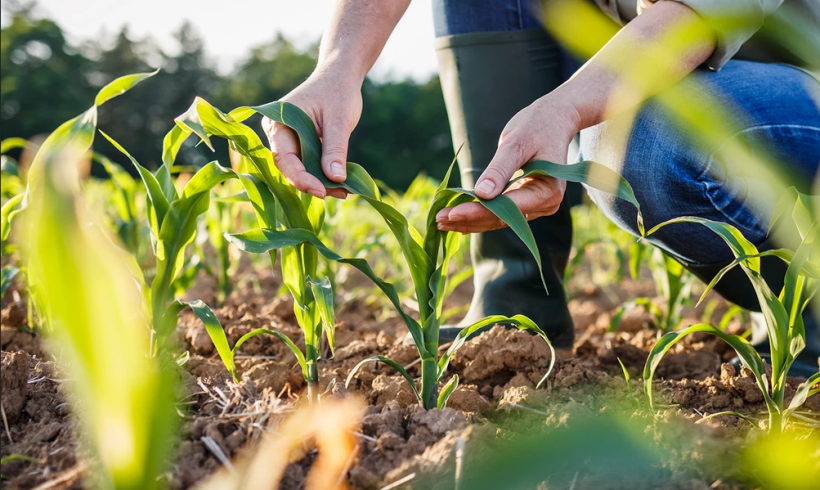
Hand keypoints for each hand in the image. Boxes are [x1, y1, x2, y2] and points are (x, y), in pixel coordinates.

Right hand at [261, 68, 362, 198]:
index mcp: (278, 122)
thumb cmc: (338, 91)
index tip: (322, 191)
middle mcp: (278, 134)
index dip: (301, 178)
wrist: (340, 76)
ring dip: (321, 182)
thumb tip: (336, 179)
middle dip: (314, 183)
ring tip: (345, 191)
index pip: (284, 158)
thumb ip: (335, 149)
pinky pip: (310, 165)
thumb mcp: (339, 120)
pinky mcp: (302, 146)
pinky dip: (324, 175)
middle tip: (340, 193)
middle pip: (291, 168)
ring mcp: (289, 141)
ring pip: (301, 170)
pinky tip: (342, 183)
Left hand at [436, 96, 580, 232]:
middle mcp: (545, 204)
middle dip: (469, 219)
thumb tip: (482, 194)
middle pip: (501, 219)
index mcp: (548, 191)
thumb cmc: (537, 126)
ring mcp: (536, 206)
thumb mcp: (517, 142)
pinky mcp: (525, 203)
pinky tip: (455, 218)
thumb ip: (500, 169)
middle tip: (438, 219)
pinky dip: (478, 215)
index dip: (478, 212)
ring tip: (440, 221)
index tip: (452, 213)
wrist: (553, 120)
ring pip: (498, 220)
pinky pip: (500, 213)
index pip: (508, 208)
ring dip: (469, 221)